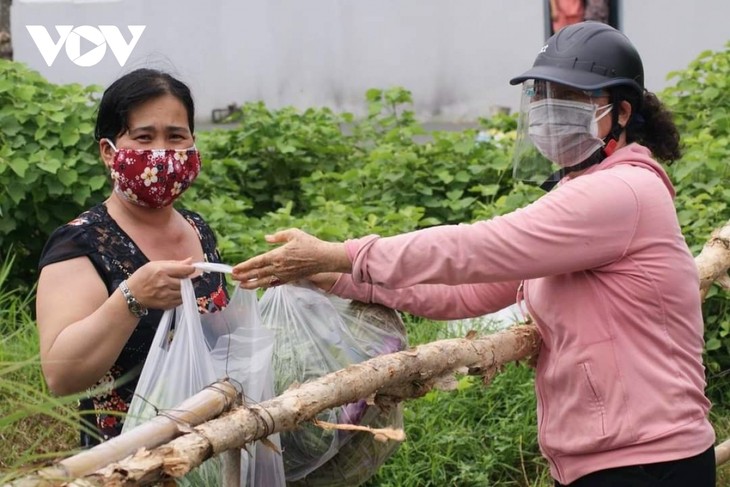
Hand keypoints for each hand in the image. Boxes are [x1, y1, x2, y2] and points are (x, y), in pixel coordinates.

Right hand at [125, 258, 195, 309]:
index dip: (190, 269)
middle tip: (180, 277)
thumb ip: (174, 263)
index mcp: (162, 271)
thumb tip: (190, 261)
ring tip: (175, 285)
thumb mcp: (155, 265)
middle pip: (186, 281)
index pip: (185, 270)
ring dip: (184, 288)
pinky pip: (181, 300)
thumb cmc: (142, 277)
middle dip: (186, 278)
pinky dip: (180, 296)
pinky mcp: (166, 304)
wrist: (131, 294)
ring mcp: (166, 295)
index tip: (190, 269)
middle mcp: (165, 283)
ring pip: (185, 291)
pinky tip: (173, 292)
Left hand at [231, 229, 350, 288]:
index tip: (235, 269)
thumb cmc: (310, 244)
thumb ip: (278, 236)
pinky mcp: (290, 279)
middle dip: (244, 276)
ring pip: (264, 281)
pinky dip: (265, 286)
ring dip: (252, 284)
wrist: (325, 258)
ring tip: (241, 286)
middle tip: (232, 278)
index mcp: (278, 255)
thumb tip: (266, 238)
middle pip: (257, 273)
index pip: (257, 262)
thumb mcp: (294, 234)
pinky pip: (275, 284)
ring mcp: (284, 275)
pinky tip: (259, 286)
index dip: (244, 267)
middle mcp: (279, 267)